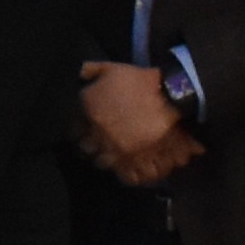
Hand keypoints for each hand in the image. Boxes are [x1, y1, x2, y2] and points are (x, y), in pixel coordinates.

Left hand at [78, 62, 201, 186]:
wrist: (170, 97)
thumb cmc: (139, 82)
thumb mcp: (112, 68)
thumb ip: (92, 70)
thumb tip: (81, 73)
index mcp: (91, 114)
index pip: (74, 130)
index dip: (78, 130)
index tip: (84, 128)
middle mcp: (99, 136)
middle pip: (86, 150)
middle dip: (91, 146)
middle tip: (99, 142)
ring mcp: (118, 152)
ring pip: (103, 164)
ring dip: (107, 160)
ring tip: (115, 156)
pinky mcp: (136, 162)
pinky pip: (126, 176)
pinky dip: (126, 174)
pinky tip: (129, 169)